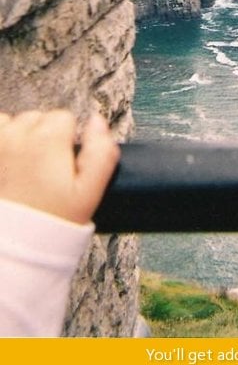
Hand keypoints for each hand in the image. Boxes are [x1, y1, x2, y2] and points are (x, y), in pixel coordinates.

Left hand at [0, 110, 119, 224]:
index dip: (67, 141)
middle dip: (43, 137)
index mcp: (49, 138)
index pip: (65, 118)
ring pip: (13, 123)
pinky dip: (1, 142)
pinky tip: (6, 165)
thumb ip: (102, 152)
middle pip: (38, 118)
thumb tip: (98, 121)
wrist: (12, 246)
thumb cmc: (50, 220)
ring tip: (22, 170)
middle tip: (43, 172)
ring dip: (18, 138)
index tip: (63, 166)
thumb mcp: (89, 192)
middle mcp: (18, 133)